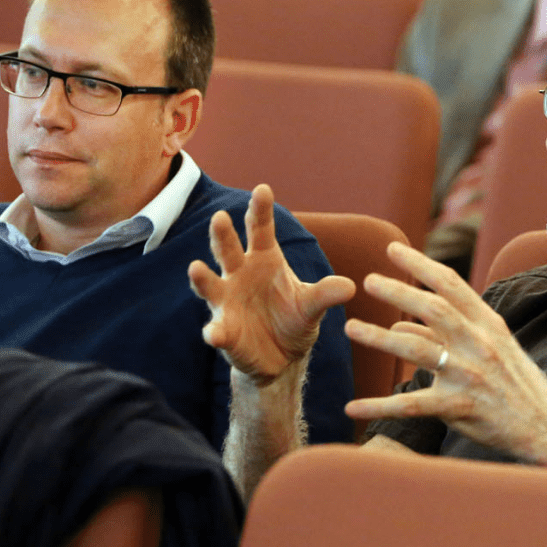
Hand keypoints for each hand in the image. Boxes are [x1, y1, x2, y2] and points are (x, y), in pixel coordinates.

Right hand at [188, 184, 355, 385]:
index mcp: (265, 259)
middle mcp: (240, 275)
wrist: (282, 357)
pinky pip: (216, 329)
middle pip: (228, 250)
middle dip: (223, 234)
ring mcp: (227, 301)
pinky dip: (215, 332)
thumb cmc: (294, 319)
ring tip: (195, 269)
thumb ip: (326, 294)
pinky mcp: (223, 330)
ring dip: (202, 277)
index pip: (261, 230)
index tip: (262, 189)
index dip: (261, 210)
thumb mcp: (312, 305)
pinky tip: (214, 334)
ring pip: (210, 285)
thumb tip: (351, 286)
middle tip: (220, 217)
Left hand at [345, 242, 546, 468]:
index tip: (393, 249)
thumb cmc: (515, 385)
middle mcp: (480, 344)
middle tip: (368, 280)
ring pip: (418, 350)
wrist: (545, 427)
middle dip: (399, 291)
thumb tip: (399, 325)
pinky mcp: (459, 408)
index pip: (451, 284)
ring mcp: (470, 375)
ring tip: (351, 328)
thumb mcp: (490, 349)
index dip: (420, 264)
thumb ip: (445, 335)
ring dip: (380, 338)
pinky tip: (353, 407)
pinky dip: (380, 406)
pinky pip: (412, 405)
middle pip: (434, 309)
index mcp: (488, 324)